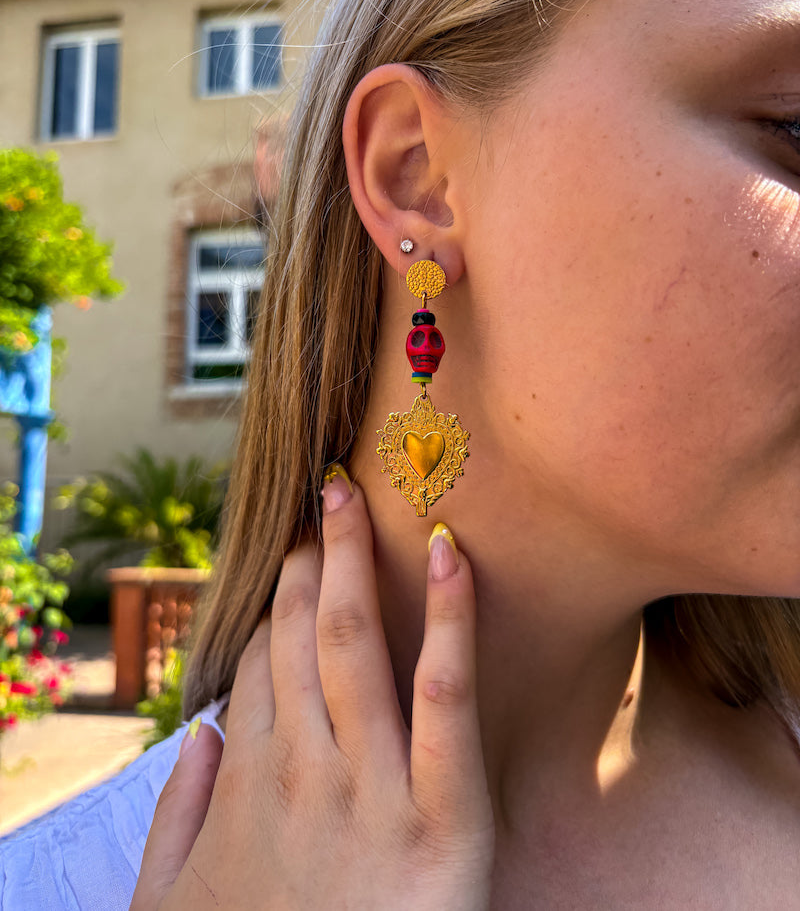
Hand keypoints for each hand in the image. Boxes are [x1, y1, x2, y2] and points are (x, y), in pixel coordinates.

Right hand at [131, 467, 493, 909]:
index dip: (276, 607)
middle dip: (309, 559)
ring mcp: (373, 793)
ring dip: (355, 560)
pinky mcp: (445, 821)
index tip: (292, 560)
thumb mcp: (170, 905)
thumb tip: (198, 734)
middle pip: (300, 640)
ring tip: (357, 494)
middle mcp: (302, 774)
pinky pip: (446, 700)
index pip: (258, 667)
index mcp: (248, 788)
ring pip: (355, 648)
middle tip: (326, 493)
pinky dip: (450, 621)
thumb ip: (176, 817)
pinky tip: (452, 554)